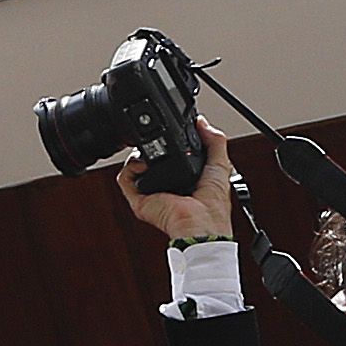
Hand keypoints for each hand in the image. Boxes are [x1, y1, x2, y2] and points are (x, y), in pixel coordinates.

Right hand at [115, 118, 237, 244]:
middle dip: (151, 146)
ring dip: (139, 154)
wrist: (199, 223)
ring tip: (151, 152)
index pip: (172, 158)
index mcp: (185, 180)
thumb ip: (215, 141)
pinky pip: (125, 179)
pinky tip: (143, 164)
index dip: (171, 144)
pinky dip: (130, 167)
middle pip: (150, 160)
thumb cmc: (212, 205)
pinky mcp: (139, 200)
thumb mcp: (220, 165)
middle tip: (159, 140)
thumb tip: (203, 123)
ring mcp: (151, 193)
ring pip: (135, 167)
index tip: (172, 132)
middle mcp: (167, 186)